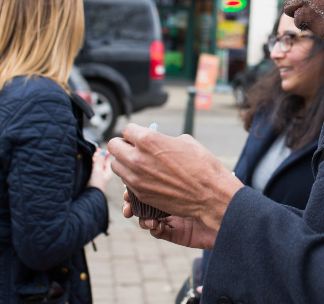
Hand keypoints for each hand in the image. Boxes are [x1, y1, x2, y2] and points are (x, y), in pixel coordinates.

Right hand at [87, 149, 112, 191]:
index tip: (97, 150)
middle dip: (97, 157)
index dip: (101, 154)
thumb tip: (105, 151)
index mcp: (108, 173)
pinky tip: (87, 162)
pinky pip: (91, 170)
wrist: (87, 196)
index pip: (106, 160)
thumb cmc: (95, 184)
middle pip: (100, 162)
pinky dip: (89, 165)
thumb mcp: (98, 171)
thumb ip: (100, 161)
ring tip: (91, 157)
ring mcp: (97, 177)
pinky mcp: (90, 179)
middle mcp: (103, 175)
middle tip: (94, 153)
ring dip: (93, 160)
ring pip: (95, 166)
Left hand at [109, 124, 242, 237]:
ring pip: (116, 166)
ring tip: (139, 163)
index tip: (140, 136)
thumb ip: (162, 139)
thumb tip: (156, 142)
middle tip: (134, 148)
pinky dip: (132, 178)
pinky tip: (146, 177)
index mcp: (148, 140)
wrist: (210, 194)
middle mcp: (137, 158)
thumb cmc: (202, 165)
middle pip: (113, 146)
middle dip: (123, 145)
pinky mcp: (140, 194)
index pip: (126, 130)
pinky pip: (126, 182)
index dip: (135, 132)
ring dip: (124, 162)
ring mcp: (136, 179)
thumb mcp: (184, 141)